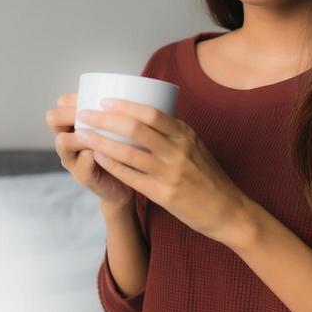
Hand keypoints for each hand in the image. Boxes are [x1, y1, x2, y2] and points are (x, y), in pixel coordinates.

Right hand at [45, 92, 132, 208]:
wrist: (126, 184)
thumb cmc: (123, 150)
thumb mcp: (120, 128)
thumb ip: (120, 111)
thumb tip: (137, 85)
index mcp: (75, 124)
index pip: (62, 102)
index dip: (74, 97)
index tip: (97, 99)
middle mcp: (68, 140)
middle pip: (54, 118)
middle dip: (71, 113)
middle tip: (93, 115)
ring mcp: (72, 159)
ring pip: (62, 140)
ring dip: (82, 134)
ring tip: (101, 134)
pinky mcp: (83, 177)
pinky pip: (81, 164)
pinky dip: (93, 156)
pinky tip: (107, 154)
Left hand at [73, 98, 254, 244]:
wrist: (228, 210)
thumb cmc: (208, 177)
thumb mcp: (196, 147)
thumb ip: (173, 134)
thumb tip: (145, 118)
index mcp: (186, 135)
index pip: (152, 113)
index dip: (125, 105)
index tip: (104, 100)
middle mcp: (178, 150)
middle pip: (136, 128)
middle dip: (106, 119)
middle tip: (85, 114)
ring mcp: (170, 173)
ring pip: (129, 152)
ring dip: (102, 142)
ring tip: (83, 135)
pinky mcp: (164, 194)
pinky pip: (132, 177)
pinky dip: (112, 165)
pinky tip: (97, 158)